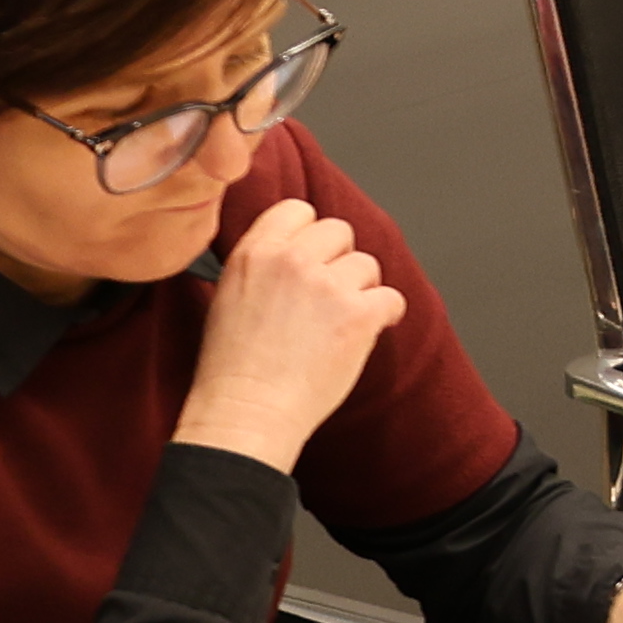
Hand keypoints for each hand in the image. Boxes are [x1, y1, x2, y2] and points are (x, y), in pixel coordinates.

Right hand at [174, 194, 403, 469]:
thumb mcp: (230, 296)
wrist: (247, 412)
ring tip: (338, 323)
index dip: (310, 234)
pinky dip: (385, 316)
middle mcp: (293, 260)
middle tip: (328, 294)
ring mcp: (328, 285)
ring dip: (360, 291)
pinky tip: (367, 331)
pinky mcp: (358, 314)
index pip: (298, 210)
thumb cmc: (233, 369)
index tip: (312, 256)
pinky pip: (392, 298)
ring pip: (367, 264)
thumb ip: (264, 265)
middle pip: (340, 231)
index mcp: (255, 252)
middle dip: (338, 261)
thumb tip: (298, 252)